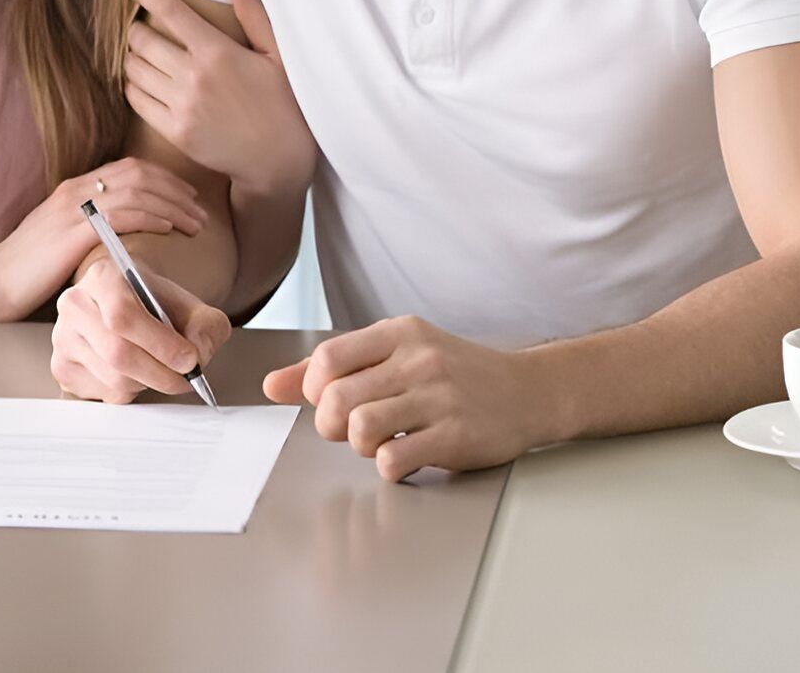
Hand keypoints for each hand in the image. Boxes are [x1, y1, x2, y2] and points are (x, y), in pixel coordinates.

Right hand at [0, 157, 205, 321]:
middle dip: (175, 188)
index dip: (163, 179)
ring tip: (195, 222)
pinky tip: (170, 228)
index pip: (127, 168)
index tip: (186, 196)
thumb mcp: (58, 240)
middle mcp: (75, 190)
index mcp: (72, 189)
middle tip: (199, 209)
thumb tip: (118, 236)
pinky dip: (153, 216)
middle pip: (138, 173)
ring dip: (173, 204)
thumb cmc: (24, 271)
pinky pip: (124, 213)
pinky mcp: (74, 230)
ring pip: (138, 190)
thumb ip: (86, 230)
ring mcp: (74, 208)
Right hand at [51, 257, 230, 402]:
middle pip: (117, 354)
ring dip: (147, 383)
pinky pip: (103, 394)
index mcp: (102, 276)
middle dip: (160, 373)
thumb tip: (197, 353)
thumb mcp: (191, 306)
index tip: (189, 359)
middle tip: (185, 377)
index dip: (160, 344)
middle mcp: (75, 304)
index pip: (122, 316)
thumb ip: (206, 326)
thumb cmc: (156, 304)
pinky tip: (136, 373)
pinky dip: (130, 392)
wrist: (130, 303)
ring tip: (159, 369)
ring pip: (112, 379)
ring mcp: (63, 337)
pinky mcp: (63, 368)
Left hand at [125, 0, 315, 195]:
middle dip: (135, 28)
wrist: (277, 159)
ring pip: (134, 69)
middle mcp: (194, 76)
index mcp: (217, 51)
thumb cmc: (282, 102)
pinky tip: (142, 82)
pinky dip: (132, 86)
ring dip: (131, 57)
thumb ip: (253, 15)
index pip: (170, 11)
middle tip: (140, 28)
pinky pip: (136, 100)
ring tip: (140, 54)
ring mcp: (182, 105)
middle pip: (142, 39)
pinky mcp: (174, 131)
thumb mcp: (277, 54)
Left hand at [263, 317, 555, 480]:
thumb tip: (271, 385)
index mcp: (399, 333)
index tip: (332, 401)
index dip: (315, 389)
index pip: (327, 358)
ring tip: (382, 441)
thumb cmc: (454, 374)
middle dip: (333, 424)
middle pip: (337, 399)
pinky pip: (394, 459)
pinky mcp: (455, 436)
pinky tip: (407, 455)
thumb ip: (334, 367)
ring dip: (361, 446)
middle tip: (353, 428)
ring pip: (361, 429)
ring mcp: (439, 397)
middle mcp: (418, 360)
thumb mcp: (397, 354)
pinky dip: (390, 466)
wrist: (528, 392)